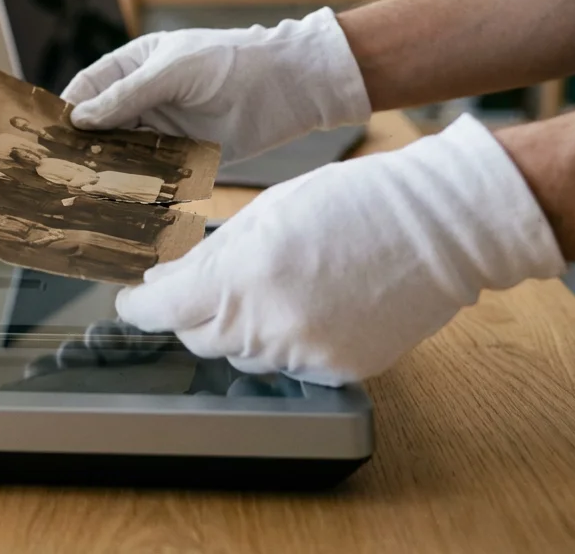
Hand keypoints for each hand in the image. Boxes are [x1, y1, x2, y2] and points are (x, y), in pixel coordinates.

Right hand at [61, 8, 372, 162]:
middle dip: (82, 148)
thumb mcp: (172, 71)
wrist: (289, 85)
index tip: (46, 137)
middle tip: (60, 174)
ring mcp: (161, 129)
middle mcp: (141, 100)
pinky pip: (152, 174)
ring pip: (122, 154)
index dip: (65, 112)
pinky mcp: (184, 156)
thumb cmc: (230, 61)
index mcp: (132, 67)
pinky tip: (124, 200)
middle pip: (99, 128)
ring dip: (108, 171)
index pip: (86, 90)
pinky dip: (138, 187)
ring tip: (87, 193)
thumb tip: (80, 119)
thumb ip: (127, 96)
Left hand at [114, 115, 565, 385]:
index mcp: (244, 275)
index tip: (133, 301)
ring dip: (238, 328)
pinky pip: (286, 366)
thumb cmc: (353, 203)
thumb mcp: (265, 213)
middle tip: (202, 286)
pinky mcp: (337, 370)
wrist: (440, 227)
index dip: (141, 307)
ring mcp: (305, 353)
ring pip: (241, 356)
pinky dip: (282, 342)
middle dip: (190, 313)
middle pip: (198, 338)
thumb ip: (208, 256)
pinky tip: (307, 307)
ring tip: (271, 287)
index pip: (164, 311)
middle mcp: (269, 323)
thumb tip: (162, 283)